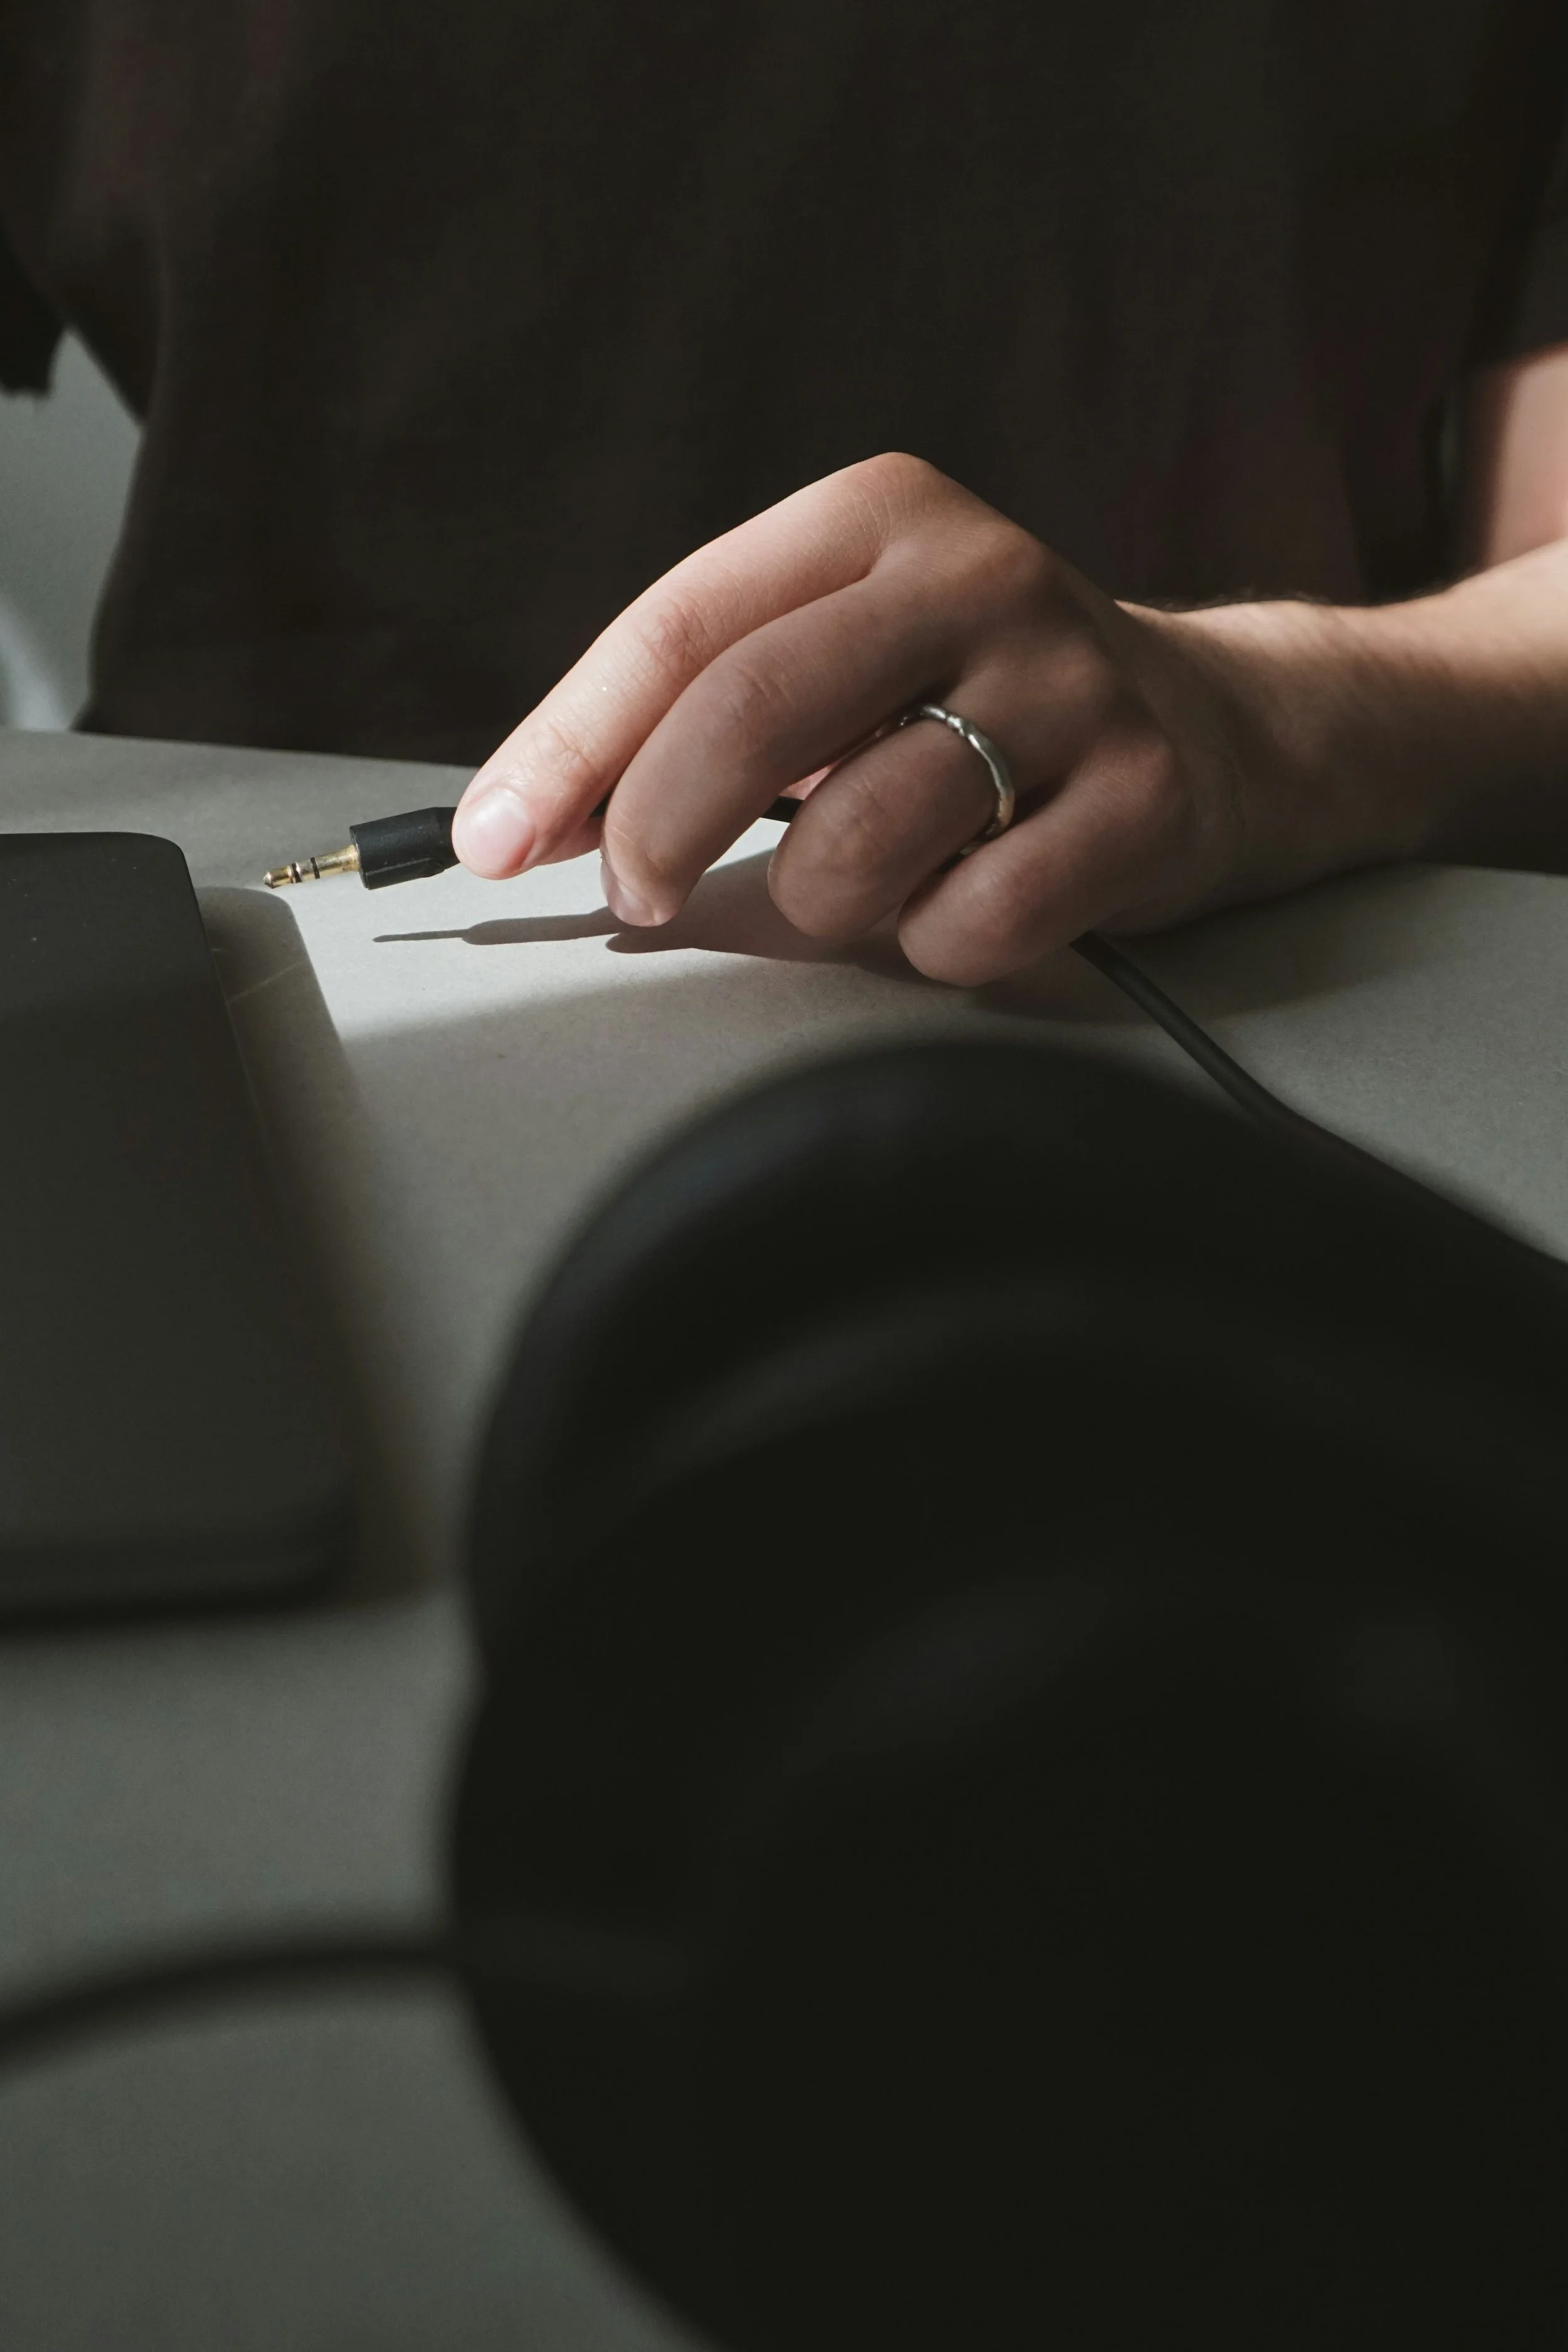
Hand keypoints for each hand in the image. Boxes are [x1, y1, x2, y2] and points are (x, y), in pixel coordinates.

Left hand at [452, 455, 1418, 984]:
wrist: (1217, 726)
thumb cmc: (978, 702)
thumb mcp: (843, 652)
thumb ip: (698, 711)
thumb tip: (528, 817)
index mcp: (876, 517)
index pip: (679, 629)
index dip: (566, 747)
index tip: (491, 839)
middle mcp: (977, 575)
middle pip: (752, 714)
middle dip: (658, 832)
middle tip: (639, 892)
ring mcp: (1071, 684)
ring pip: (856, 844)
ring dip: (819, 906)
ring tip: (861, 879)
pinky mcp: (1145, 795)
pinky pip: (972, 924)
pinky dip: (934, 948)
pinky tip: (966, 898)